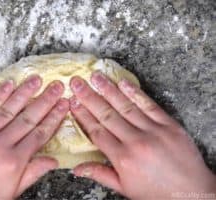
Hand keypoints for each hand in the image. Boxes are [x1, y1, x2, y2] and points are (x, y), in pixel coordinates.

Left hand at [0, 75, 68, 198]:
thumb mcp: (13, 190)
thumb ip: (33, 172)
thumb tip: (54, 161)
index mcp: (14, 162)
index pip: (40, 134)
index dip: (54, 117)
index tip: (63, 105)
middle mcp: (0, 145)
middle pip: (28, 118)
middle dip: (45, 100)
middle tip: (57, 86)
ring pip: (9, 109)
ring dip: (25, 92)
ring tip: (37, 79)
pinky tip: (9, 83)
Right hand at [69, 71, 215, 198]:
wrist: (192, 194)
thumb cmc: (156, 193)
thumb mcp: (125, 188)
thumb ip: (100, 173)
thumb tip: (76, 169)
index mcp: (123, 158)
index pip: (97, 131)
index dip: (83, 115)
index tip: (73, 102)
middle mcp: (136, 141)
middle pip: (107, 115)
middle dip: (89, 97)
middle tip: (77, 83)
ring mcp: (154, 131)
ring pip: (125, 106)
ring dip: (108, 90)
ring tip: (95, 77)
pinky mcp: (169, 125)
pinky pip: (149, 105)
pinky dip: (135, 93)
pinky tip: (123, 82)